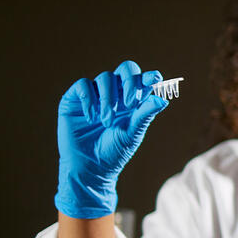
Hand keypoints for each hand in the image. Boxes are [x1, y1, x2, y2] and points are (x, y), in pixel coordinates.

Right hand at [55, 60, 167, 218]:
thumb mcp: (132, 134)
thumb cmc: (114, 152)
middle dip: (130, 82)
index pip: (142, 81)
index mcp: (132, 100)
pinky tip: (91, 117)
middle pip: (125, 69)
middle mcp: (115, 93)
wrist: (90, 168)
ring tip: (107, 121)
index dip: (149, 77)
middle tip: (130, 102)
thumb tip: (162, 99)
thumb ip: (145, 115)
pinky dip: (89, 99)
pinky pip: (84, 86)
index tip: (156, 79)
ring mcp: (95, 95)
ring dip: (108, 99)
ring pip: (105, 77)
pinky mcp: (74, 99)